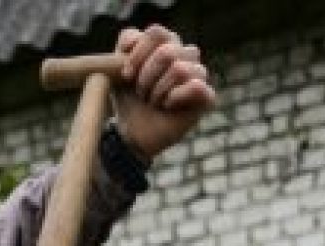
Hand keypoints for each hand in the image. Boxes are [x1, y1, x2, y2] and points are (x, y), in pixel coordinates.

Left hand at [110, 24, 216, 161]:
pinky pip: (195, 86)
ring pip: (179, 69)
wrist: (133, 133)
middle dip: (146, 77)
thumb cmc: (129, 99)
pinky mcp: (207, 96)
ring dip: (158, 91)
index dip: (138, 53)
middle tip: (141, 92)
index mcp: (166, 43)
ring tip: (153, 101)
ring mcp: (198, 74)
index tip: (125, 75)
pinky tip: (168, 106)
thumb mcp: (117, 70)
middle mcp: (186, 54)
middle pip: (166, 52)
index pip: (156, 33)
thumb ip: (123, 46)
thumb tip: (132, 41)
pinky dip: (174, 98)